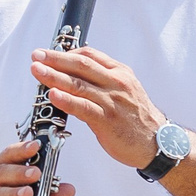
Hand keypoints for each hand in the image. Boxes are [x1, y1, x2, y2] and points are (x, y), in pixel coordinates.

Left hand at [28, 46, 168, 169]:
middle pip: (81, 65)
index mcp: (119, 73)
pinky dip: (67, 100)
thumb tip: (77, 72)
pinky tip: (53, 95)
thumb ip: (104, 80)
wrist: (158, 143)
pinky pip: (84, 107)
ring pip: (79, 85)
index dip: (66, 53)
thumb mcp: (126, 90)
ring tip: (37, 71)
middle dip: (55, 59)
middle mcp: (116, 83)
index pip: (89, 55)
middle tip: (36, 56)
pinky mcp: (107, 120)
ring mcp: (112, 101)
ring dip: (54, 76)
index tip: (48, 54)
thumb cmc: (138, 118)